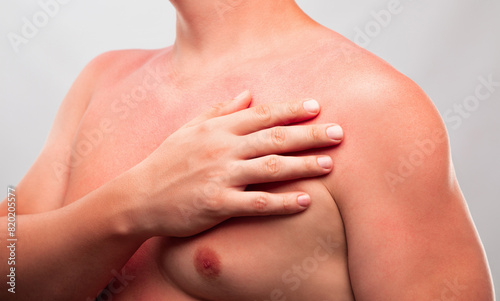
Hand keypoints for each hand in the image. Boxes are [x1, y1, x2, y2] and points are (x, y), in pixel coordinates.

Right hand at [134, 90, 343, 236]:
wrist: (138, 197)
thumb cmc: (165, 162)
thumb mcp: (189, 129)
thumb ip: (219, 110)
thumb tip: (247, 94)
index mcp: (217, 129)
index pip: (261, 115)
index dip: (291, 111)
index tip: (316, 108)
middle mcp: (222, 149)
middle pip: (274, 138)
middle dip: (309, 135)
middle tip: (338, 133)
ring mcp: (220, 176)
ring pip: (270, 167)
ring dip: (303, 165)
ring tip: (330, 164)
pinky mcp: (216, 204)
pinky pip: (256, 202)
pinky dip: (282, 202)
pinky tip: (305, 201)